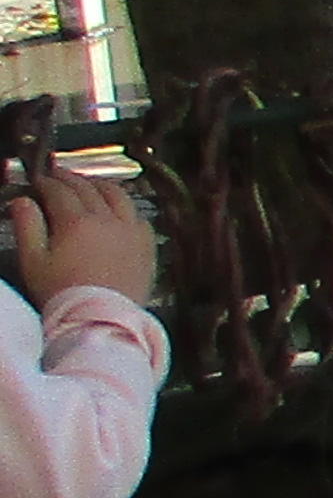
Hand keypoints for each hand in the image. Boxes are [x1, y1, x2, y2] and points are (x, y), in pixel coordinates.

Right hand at [12, 166, 151, 309]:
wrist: (101, 320)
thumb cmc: (63, 295)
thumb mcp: (34, 262)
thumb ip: (27, 226)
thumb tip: (22, 202)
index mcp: (77, 222)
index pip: (59, 191)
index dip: (46, 182)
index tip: (37, 180)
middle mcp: (108, 221)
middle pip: (88, 188)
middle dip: (70, 179)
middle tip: (58, 176)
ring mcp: (131, 232)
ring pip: (118, 196)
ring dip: (100, 186)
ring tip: (89, 184)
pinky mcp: (146, 246)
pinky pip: (138, 216)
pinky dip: (126, 207)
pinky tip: (119, 210)